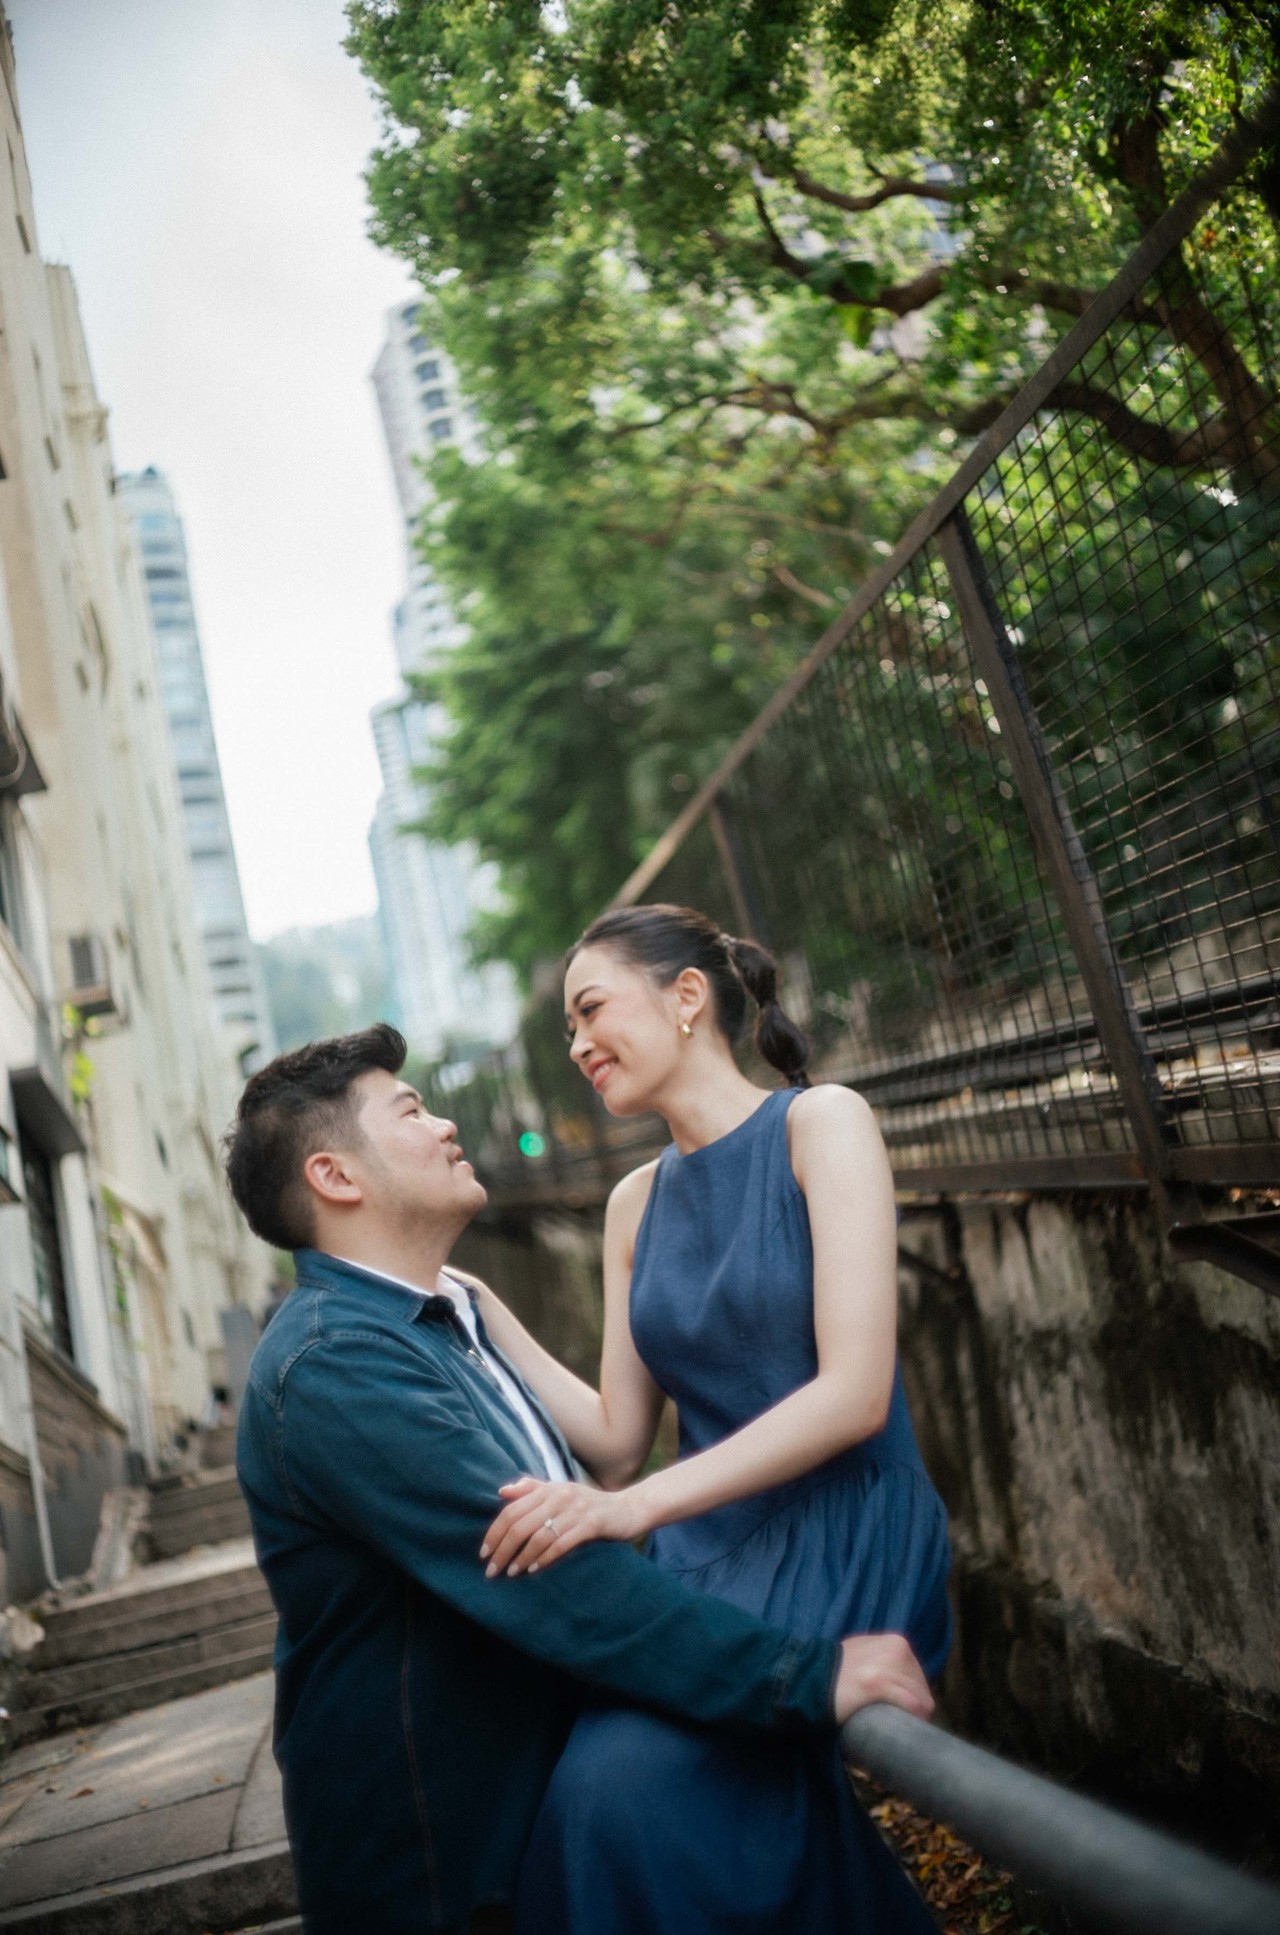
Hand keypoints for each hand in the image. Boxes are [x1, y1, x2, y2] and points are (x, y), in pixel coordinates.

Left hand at [480, 1476, 647, 1577]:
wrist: (628, 1509)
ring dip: (521, 1557)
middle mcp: (560, 1496)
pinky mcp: (591, 1524)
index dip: (495, 1531)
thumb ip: (533, 1489)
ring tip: (510, 1572)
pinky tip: (534, 1569)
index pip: (512, 1509)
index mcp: (549, 1489)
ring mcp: (576, 1510)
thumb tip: (502, 1491)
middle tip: (491, 1569)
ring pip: (538, 1535)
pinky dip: (544, 1557)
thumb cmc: (589, 1504)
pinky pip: (561, 1543)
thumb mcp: (561, 1492)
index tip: (484, 1552)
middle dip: (503, 1548)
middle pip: (520, 1523)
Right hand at [832, 1633, 934, 1725]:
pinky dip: (911, 1715)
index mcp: (895, 1642)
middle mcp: (895, 1648)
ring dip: (912, 1716)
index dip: (913, 1697)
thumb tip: (907, 1685)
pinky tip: (901, 1723)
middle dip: (914, 1707)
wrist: (809, 1678)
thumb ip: (887, 1661)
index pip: (919, 1677)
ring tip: (894, 1725)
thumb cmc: (839, 1673)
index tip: (901, 1712)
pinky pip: (911, 1703)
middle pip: (922, 1689)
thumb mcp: (867, 1654)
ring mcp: (886, 1665)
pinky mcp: (877, 1683)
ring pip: (920, 1699)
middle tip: (894, 1721)